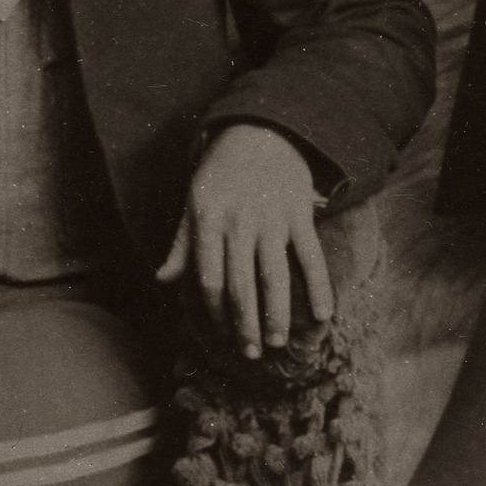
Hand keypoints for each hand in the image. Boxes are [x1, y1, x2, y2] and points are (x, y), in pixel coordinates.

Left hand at [156, 123, 333, 360]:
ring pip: (274, 276)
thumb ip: (181, 243)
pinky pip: (310, 255)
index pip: (209, 279)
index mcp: (208, 221)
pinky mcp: (299, 213)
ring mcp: (271, 218)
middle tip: (250, 353)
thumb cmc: (221, 173)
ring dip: (276, 314)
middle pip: (240, 285)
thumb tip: (162, 279)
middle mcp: (238, 222)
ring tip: (276, 343)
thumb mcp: (193, 202)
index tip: (222, 334)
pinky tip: (323, 314)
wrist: (260, 132)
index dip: (214, 311)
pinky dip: (319, 286)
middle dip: (244, 324)